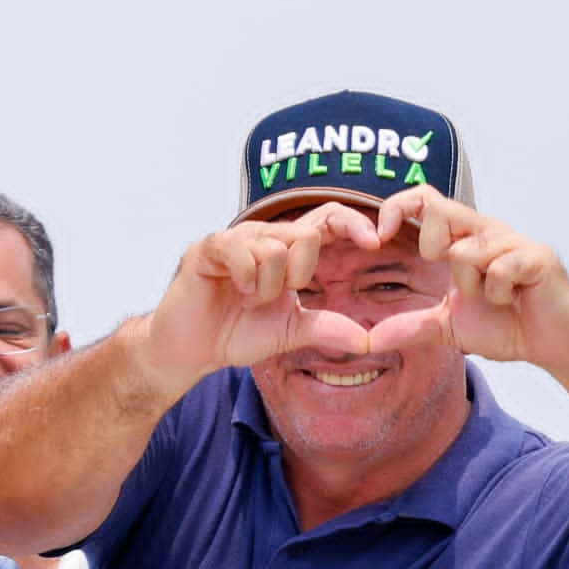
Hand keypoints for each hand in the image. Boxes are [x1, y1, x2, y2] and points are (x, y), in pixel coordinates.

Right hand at [140, 208, 390, 388]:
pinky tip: (235, 292)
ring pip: (275, 248)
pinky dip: (247, 279)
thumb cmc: (236, 333)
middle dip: (300, 274)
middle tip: (277, 297)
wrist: (193, 350)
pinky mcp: (208, 248)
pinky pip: (243, 252)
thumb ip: (327, 328)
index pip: (327, 219)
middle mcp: (262, 237)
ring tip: (249, 299)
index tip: (375, 242)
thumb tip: (368, 340)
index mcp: (286, 250)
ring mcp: (234, 240)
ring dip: (268, 286)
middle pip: (306, 233)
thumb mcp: (292, 331)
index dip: (353, 222)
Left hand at [356, 188, 568, 384]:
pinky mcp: (539, 257)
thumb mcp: (447, 327)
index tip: (378, 238)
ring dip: (472, 285)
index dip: (397, 207)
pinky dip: (498, 292)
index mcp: (462, 239)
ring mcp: (514, 242)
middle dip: (434, 248)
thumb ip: (409, 327)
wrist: (555, 346)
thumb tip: (367, 341)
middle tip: (454, 281)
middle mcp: (487, 232)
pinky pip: (500, 267)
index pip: (425, 199)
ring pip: (467, 250)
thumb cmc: (506, 326)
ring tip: (494, 298)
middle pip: (441, 210)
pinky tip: (514, 300)